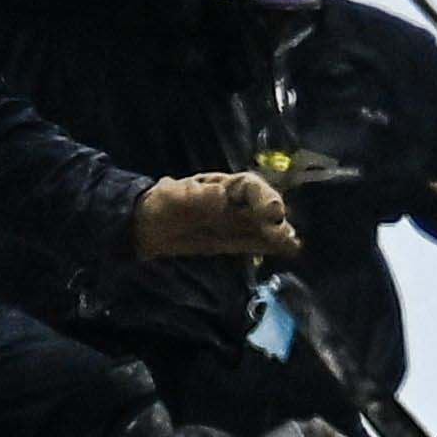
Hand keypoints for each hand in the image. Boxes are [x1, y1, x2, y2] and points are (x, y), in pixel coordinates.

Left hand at [133, 171, 301, 260]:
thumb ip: (196, 198)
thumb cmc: (159, 206)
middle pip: (260, 205)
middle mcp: (232, 202)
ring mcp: (233, 222)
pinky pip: (253, 240)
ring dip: (278, 232)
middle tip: (284, 232)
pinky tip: (289, 250)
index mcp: (220, 186)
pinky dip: (271, 244)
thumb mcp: (173, 199)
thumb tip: (222, 196)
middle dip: (274, 216)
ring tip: (293, 244)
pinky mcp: (230, 240)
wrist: (143, 226)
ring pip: (261, 225)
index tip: (271, 211)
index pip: (248, 186)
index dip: (262, 196)